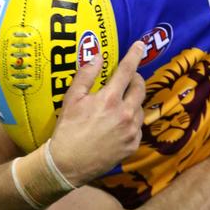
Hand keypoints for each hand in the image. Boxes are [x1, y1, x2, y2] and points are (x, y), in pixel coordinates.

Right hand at [49, 41, 145, 185]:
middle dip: (136, 79)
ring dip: (133, 101)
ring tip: (119, 104)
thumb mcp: (72, 99)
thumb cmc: (68, 129)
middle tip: (127, 78)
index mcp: (109, 99)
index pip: (127, 70)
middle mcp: (125, 114)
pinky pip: (138, 127)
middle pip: (140, 87)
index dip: (135, 55)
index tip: (141, 45)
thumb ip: (86, 75)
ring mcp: (131, 131)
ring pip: (140, 107)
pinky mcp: (133, 145)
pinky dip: (131, 121)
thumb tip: (98, 57)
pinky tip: (118, 124)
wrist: (67, 164)